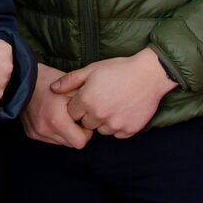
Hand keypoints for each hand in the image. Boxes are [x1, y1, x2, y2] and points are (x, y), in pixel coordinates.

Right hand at [21, 63, 91, 148]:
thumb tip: (95, 119)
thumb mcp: (72, 88)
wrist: (23, 79)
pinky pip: (49, 139)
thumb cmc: (49, 80)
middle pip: (71, 144)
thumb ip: (86, 105)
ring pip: (61, 142)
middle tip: (73, 116)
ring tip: (61, 115)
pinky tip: (52, 117)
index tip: (82, 119)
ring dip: (65, 132)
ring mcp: (36, 133)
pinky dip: (54, 131)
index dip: (85, 132)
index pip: (80, 142)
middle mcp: (45, 130)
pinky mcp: (31, 133)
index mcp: (57, 120)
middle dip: (76, 132)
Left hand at [54, 48, 177, 138]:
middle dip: (90, 115)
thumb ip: (70, 80)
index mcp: (87, 100)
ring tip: (113, 105)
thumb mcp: (91, 69)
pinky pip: (117, 134)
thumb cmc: (119, 69)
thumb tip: (53, 89)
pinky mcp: (129, 130)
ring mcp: (115, 124)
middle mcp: (99, 115)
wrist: (149, 75)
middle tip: (101, 101)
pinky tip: (123, 112)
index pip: (72, 113)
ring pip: (101, 130)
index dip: (78, 106)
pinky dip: (118, 126)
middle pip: (86, 123)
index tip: (86, 98)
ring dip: (103, 122)